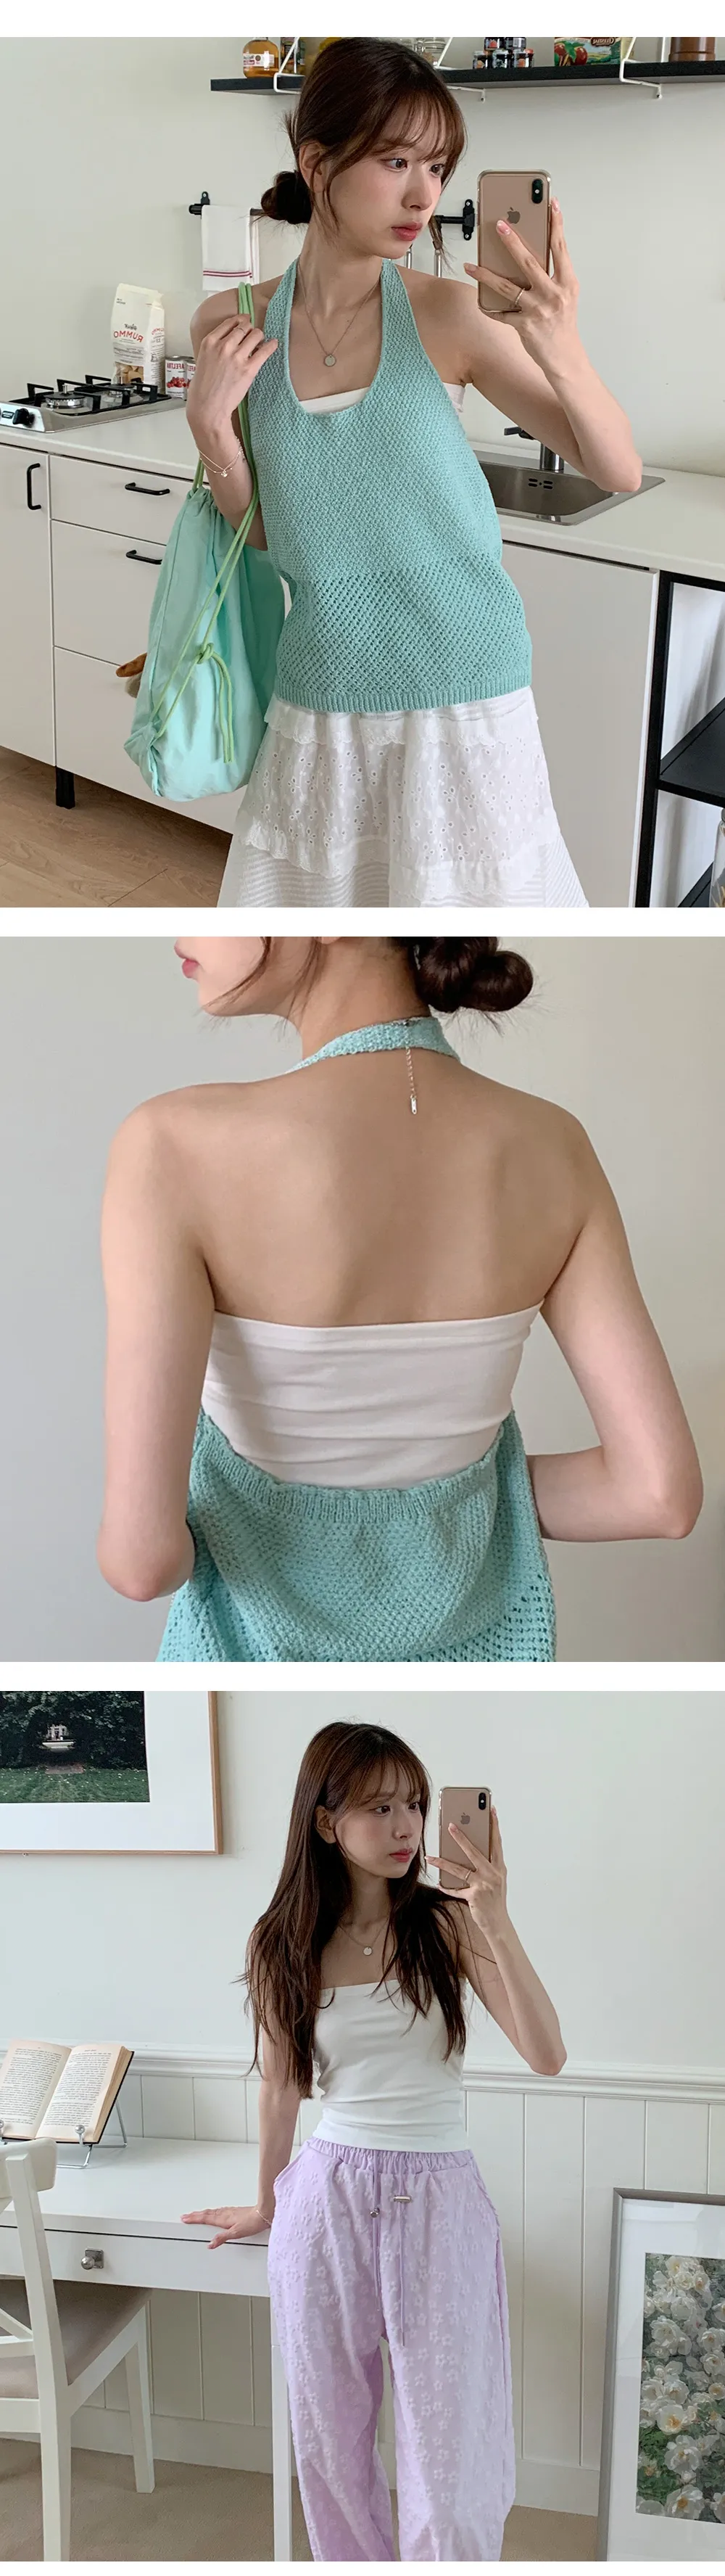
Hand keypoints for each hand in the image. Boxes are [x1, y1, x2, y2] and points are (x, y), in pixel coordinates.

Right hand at [180, 2203, 271, 2248]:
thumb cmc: (253, 2222)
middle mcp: (225, 2214)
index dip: (194, 2219)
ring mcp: (230, 2212)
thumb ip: (222, 2238)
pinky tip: (214, 2213)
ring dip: (202, 2213)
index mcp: (223, 2219)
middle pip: (207, 2214)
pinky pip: (218, 2211)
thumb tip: (210, 2244)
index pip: (205, 2219)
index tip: (185, 2218)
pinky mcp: (235, 2212)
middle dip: (195, 2215)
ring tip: (196, 2214)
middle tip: (186, 2216)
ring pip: (212, 2212)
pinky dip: (211, 2212)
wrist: (264, 2213)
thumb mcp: (237, 2233)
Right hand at [186, 314, 277, 449]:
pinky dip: (271, 345)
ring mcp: (237, 357)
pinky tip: (274, 344)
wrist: (208, 408)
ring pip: (255, 335)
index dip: (239, 320)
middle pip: (244, 327)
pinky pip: (265, 350)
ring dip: (259, 337)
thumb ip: (214, 349)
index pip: (229, 323)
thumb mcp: (202, 361)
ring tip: (260, 342)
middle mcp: (224, 346)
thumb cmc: (203, 390)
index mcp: (209, 342)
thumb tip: (227, 344)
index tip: (244, 320)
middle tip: (252, 335)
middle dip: (249, 330)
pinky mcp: (249, 369)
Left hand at [427, 1805, 508, 1944]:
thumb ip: (488, 1865)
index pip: (496, 1842)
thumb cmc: (496, 1899)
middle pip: (475, 1852)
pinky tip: (439, 1883)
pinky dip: (446, 1886)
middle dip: (461, 1838)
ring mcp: (483, 1885)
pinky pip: (456, 1889)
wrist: (499, 1923)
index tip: (491, 1810)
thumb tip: (472, 1850)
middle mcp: (492, 1874)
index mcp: (499, 1867)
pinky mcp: (474, 1896)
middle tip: (450, 1825)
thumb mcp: (497, 1879)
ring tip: (431, 1857)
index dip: (494, 1826)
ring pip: (459, 1869)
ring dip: (443, 1862)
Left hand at [465, 199, 579, 373]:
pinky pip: (501, 313)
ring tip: (471, 266)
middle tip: (498, 225)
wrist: (566, 359)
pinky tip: (479, 299)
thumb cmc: (563, 324)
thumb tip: (527, 255)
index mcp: (567, 283)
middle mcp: (553, 295)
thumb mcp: (565, 296)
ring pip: (507, 287)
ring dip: (486, 275)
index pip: (560, 248)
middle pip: (528, 262)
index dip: (556, 224)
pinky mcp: (525, 326)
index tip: (551, 204)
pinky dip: (489, 307)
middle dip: (512, 242)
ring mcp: (538, 311)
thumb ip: (551, 275)